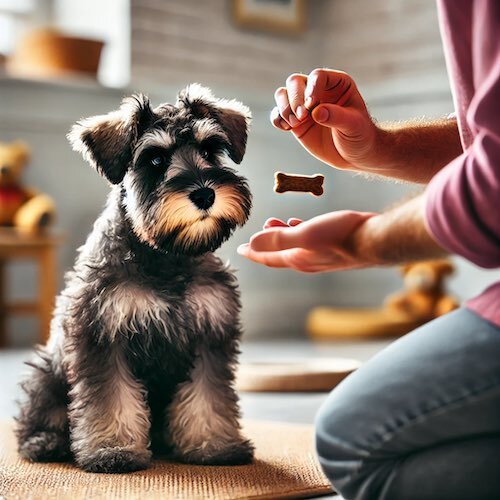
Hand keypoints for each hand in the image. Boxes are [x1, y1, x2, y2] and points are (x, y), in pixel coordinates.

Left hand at [237, 211, 376, 272]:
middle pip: (278, 254)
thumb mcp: (306, 234)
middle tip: (254, 236)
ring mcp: (321, 256)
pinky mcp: (332, 248)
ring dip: (281, 237)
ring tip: (274, 223)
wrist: (376, 240)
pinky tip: (302, 224)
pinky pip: (308, 242)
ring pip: (293, 247)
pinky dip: (299, 233)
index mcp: (297, 259)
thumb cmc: (343, 236)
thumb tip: (252, 243)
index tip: (239, 249)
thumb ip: (278, 239)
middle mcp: (307, 261)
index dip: (252, 252)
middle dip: (264, 244)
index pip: (267, 257)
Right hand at [270, 68, 381, 170]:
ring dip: (284, 108)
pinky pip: (278, 114)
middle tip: (302, 117)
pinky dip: (277, 119)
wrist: (353, 155)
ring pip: (282, 94)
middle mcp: (317, 90)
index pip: (318, 76)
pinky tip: (286, 128)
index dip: (312, 88)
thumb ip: (336, 117)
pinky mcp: (295, 122)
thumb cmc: (359, 136)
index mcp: (336, 84)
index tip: (312, 105)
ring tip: (294, 124)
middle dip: (295, 98)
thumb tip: (316, 112)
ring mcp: (304, 106)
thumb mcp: (353, 125)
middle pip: (295, 82)